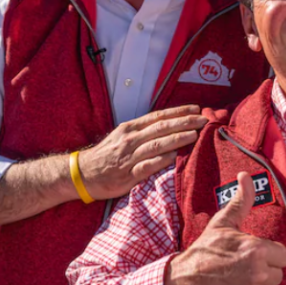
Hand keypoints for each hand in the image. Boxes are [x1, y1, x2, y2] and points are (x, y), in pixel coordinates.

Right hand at [78, 105, 207, 200]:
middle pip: (161, 128)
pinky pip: (147, 166)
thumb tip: (168, 126)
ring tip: (195, 135)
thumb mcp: (122, 137)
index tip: (196, 108)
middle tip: (203, 120)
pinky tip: (175, 157)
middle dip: (184, 123)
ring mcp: (129, 157)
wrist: (82, 174)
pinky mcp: (127, 175)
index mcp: (130, 128)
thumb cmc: (106, 155)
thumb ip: (143, 132)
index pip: (158, 117)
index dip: (178, 112)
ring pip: (156, 145)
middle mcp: (131, 139)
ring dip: (177, 139)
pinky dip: (162, 161)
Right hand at [164, 172, 285, 284]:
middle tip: (240, 269)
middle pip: (276, 275)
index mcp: (258, 250)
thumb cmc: (203, 252)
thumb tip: (246, 176)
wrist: (181, 283)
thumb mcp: (222, 224)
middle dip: (262, 273)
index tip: (252, 256)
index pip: (282, 256)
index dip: (268, 256)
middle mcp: (258, 273)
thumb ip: (241, 201)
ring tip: (236, 282)